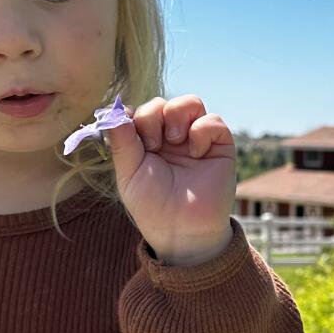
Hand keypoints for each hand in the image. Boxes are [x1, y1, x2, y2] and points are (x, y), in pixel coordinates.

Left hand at [105, 95, 236, 264]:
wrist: (181, 230)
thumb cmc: (152, 205)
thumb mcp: (128, 172)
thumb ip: (121, 139)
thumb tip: (113, 109)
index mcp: (148, 142)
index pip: (141, 110)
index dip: (135, 115)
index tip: (131, 134)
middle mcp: (172, 138)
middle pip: (162, 103)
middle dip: (152, 117)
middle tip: (151, 144)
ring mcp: (197, 140)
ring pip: (190, 102)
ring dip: (177, 115)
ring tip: (173, 141)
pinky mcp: (220, 146)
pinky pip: (213, 120)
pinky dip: (201, 131)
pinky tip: (196, 154)